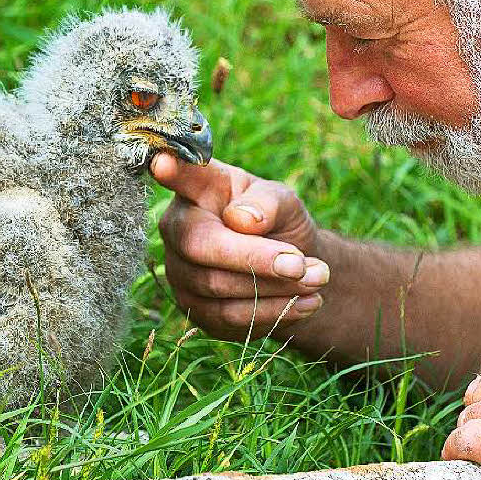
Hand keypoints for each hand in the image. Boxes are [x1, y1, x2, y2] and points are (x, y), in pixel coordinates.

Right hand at [151, 153, 329, 340]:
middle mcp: (178, 229)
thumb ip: (268, 203)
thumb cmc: (278, 222)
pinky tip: (307, 302)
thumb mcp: (285, 202)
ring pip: (218, 286)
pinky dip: (274, 311)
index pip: (184, 177)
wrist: (290, 269)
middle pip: (199, 246)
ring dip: (275, 287)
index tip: (162, 162)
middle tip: (301, 264)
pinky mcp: (195, 311)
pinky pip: (230, 317)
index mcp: (199, 190)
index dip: (172, 171)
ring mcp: (180, 272)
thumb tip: (243, 220)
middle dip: (254, 258)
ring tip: (318, 278)